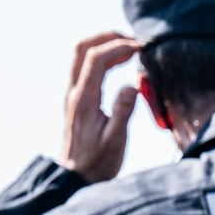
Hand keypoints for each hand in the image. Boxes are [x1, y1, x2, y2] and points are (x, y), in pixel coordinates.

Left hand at [60, 33, 140, 180]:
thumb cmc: (98, 162)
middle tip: (133, 41)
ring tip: (131, 50)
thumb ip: (123, 111)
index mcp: (84, 100)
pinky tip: (122, 63)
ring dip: (105, 45)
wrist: (76, 176)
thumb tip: (133, 85)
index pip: (95, 59)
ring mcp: (74, 93)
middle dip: (108, 37)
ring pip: (82, 54)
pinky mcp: (78, 97)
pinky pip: (86, 66)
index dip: (118, 47)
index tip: (140, 48)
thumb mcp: (115, 141)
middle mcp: (75, 92)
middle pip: (82, 48)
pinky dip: (104, 57)